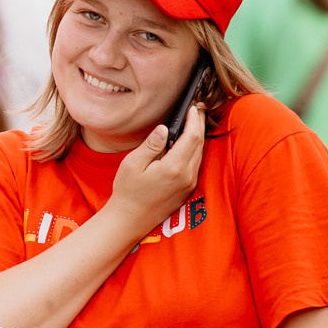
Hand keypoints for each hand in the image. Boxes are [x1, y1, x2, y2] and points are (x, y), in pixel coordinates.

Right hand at [108, 104, 206, 231]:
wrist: (129, 220)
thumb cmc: (127, 192)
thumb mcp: (133, 164)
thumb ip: (151, 145)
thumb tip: (164, 128)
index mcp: (174, 167)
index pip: (192, 136)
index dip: (194, 119)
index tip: (192, 107)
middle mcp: (186, 176)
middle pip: (199, 144)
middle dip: (199, 124)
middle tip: (196, 109)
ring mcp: (188, 184)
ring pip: (200, 154)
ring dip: (198, 137)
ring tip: (193, 122)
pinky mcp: (187, 190)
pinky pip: (196, 165)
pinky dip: (194, 150)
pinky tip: (187, 143)